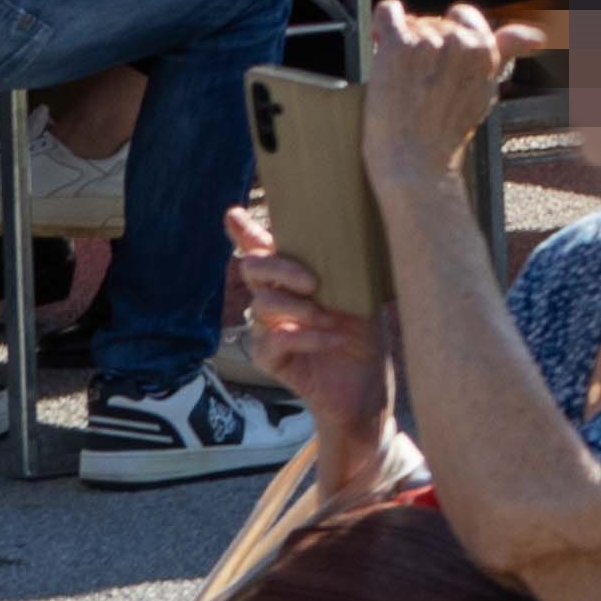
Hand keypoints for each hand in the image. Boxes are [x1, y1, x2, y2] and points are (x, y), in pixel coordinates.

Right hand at [221, 204, 386, 442]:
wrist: (366, 386)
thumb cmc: (363, 335)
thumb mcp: (361, 294)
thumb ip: (346, 267)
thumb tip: (350, 232)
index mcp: (293, 278)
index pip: (262, 250)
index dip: (245, 233)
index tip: (234, 215)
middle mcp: (274, 298)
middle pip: (253, 269)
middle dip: (280, 267)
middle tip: (314, 282)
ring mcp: (266, 328)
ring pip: (262, 304)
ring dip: (300, 308)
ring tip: (331, 320)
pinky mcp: (268, 358)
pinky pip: (273, 338)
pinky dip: (305, 336)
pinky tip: (331, 339)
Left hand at [360, 0, 509, 183]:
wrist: (415, 162)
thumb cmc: (448, 131)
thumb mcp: (487, 88)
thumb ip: (508, 52)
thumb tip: (538, 36)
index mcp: (486, 48)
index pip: (463, 16)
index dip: (447, 38)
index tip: (436, 65)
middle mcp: (462, 40)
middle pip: (434, 21)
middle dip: (424, 43)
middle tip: (419, 80)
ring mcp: (430, 41)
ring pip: (410, 23)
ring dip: (402, 44)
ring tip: (403, 79)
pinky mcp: (398, 45)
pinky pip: (387, 12)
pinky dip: (381, 24)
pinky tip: (380, 42)